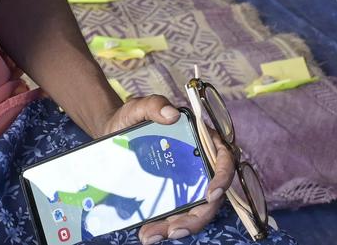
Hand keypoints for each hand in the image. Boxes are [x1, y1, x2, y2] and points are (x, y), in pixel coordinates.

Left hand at [96, 97, 234, 244]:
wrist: (111, 133)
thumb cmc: (131, 118)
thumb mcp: (139, 107)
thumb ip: (154, 104)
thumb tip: (171, 114)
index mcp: (201, 140)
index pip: (224, 160)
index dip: (223, 178)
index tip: (210, 193)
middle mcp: (199, 164)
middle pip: (211, 197)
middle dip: (195, 218)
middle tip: (172, 230)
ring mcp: (186, 182)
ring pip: (193, 211)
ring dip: (177, 228)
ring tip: (150, 236)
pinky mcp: (171, 196)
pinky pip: (175, 215)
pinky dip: (164, 227)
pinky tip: (146, 233)